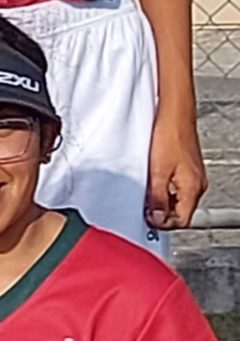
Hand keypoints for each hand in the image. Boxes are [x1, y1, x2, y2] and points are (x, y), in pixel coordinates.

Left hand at [147, 112, 206, 229]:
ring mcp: (193, 177)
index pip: (182, 220)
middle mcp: (197, 184)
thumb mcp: (157, 172)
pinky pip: (176, 188)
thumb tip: (157, 220)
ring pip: (178, 200)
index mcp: (193, 188)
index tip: (147, 221)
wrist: (174, 115)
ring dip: (162, 202)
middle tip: (143, 210)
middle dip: (162, 214)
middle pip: (180, 212)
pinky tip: (152, 185)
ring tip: (146, 196)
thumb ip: (157, 198)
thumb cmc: (169, 136)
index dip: (163, 225)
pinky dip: (164, 191)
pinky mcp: (187, 170)